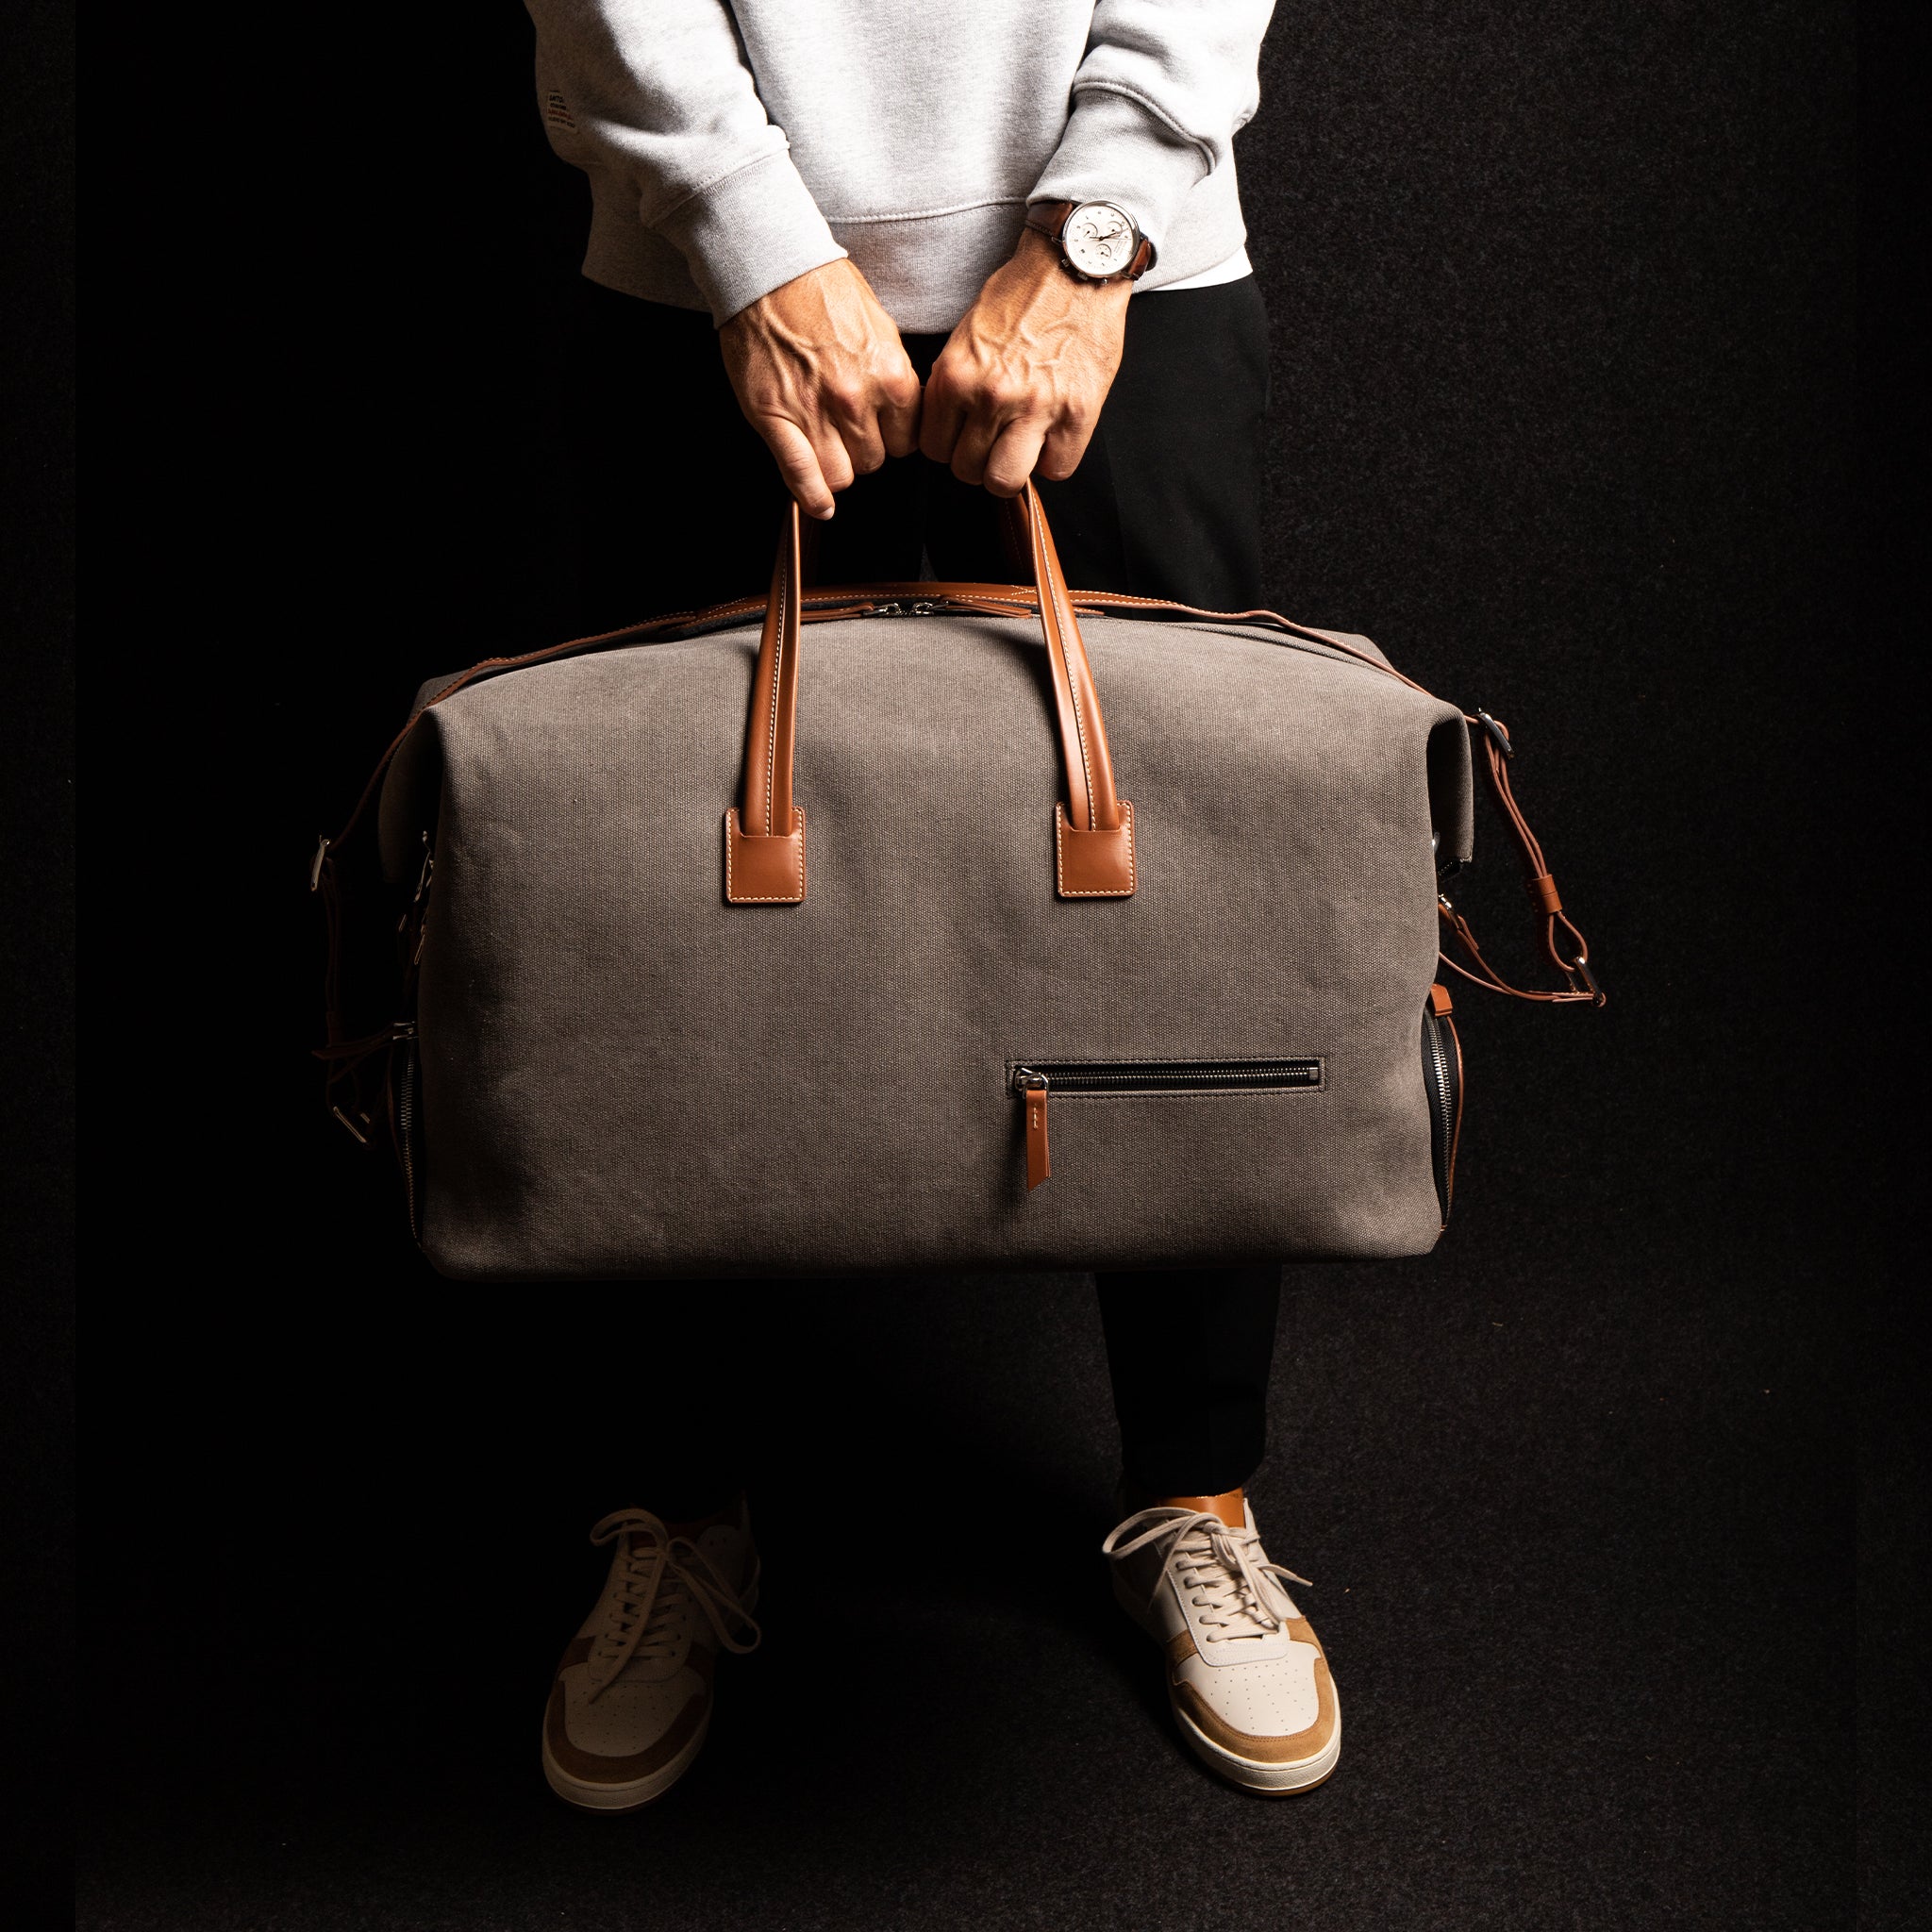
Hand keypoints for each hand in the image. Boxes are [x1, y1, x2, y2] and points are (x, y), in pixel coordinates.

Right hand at [719, 258, 922, 518]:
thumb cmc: (824, 289)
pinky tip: (818, 504)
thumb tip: (900, 416)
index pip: (906, 443)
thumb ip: (892, 379)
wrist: (772, 267)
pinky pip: (801, 474)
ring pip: (840, 475)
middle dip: (862, 449)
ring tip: (825, 442)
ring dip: (835, 466)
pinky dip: (811, 496)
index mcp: (891, 376)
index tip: (879, 430)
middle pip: (873, 462)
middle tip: (846, 428)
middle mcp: (856, 399)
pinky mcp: (775, 417)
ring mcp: (814, 411)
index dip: (891, 438)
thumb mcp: (881, 330)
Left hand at [920, 228, 1130, 496]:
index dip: (949, 447)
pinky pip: (1057, 469)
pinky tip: (1053, 439)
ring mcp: (1035, 408)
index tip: (963, 438)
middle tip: (994, 443)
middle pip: (968, 471)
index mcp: (957, 375)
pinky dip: (1054, 460)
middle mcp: (991, 396)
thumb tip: (949, 427)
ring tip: (1021, 447)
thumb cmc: (1021, 294)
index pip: (934, 448)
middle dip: (979, 462)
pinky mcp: (1076, 413)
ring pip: (1006, 479)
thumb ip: (954, 383)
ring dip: (1012, 470)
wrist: (1074, 266)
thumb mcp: (966, 335)